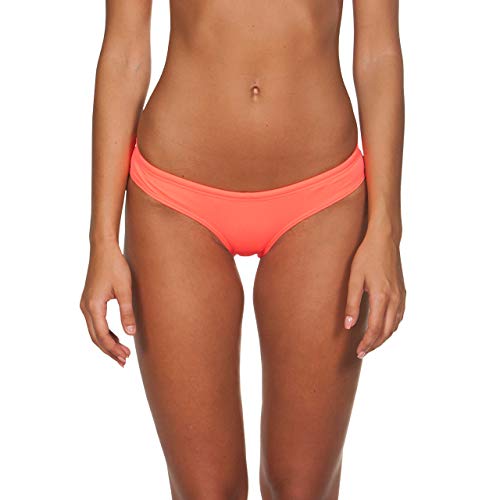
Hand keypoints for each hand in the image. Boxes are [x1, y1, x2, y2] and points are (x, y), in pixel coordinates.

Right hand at [80, 242, 135, 366]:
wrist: (103, 248)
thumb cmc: (115, 266)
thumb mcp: (125, 289)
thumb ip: (127, 312)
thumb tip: (130, 334)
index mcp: (93, 306)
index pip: (102, 335)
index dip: (114, 348)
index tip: (126, 357)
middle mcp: (86, 307)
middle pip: (96, 337)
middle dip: (109, 351)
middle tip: (124, 362)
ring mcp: (85, 304)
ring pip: (94, 331)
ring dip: (106, 343)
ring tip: (120, 354)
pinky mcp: (89, 300)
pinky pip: (95, 323)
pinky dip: (104, 333)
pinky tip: (116, 337)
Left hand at [344, 229, 405, 357]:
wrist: (385, 239)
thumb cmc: (366, 256)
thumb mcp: (354, 278)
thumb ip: (351, 303)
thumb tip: (348, 325)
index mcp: (381, 296)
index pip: (375, 328)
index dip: (367, 343)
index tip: (358, 352)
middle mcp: (394, 299)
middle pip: (386, 331)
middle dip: (374, 344)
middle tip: (362, 353)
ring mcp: (401, 296)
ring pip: (395, 325)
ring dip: (383, 337)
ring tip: (370, 344)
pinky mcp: (402, 292)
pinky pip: (399, 316)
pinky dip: (392, 327)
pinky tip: (384, 329)